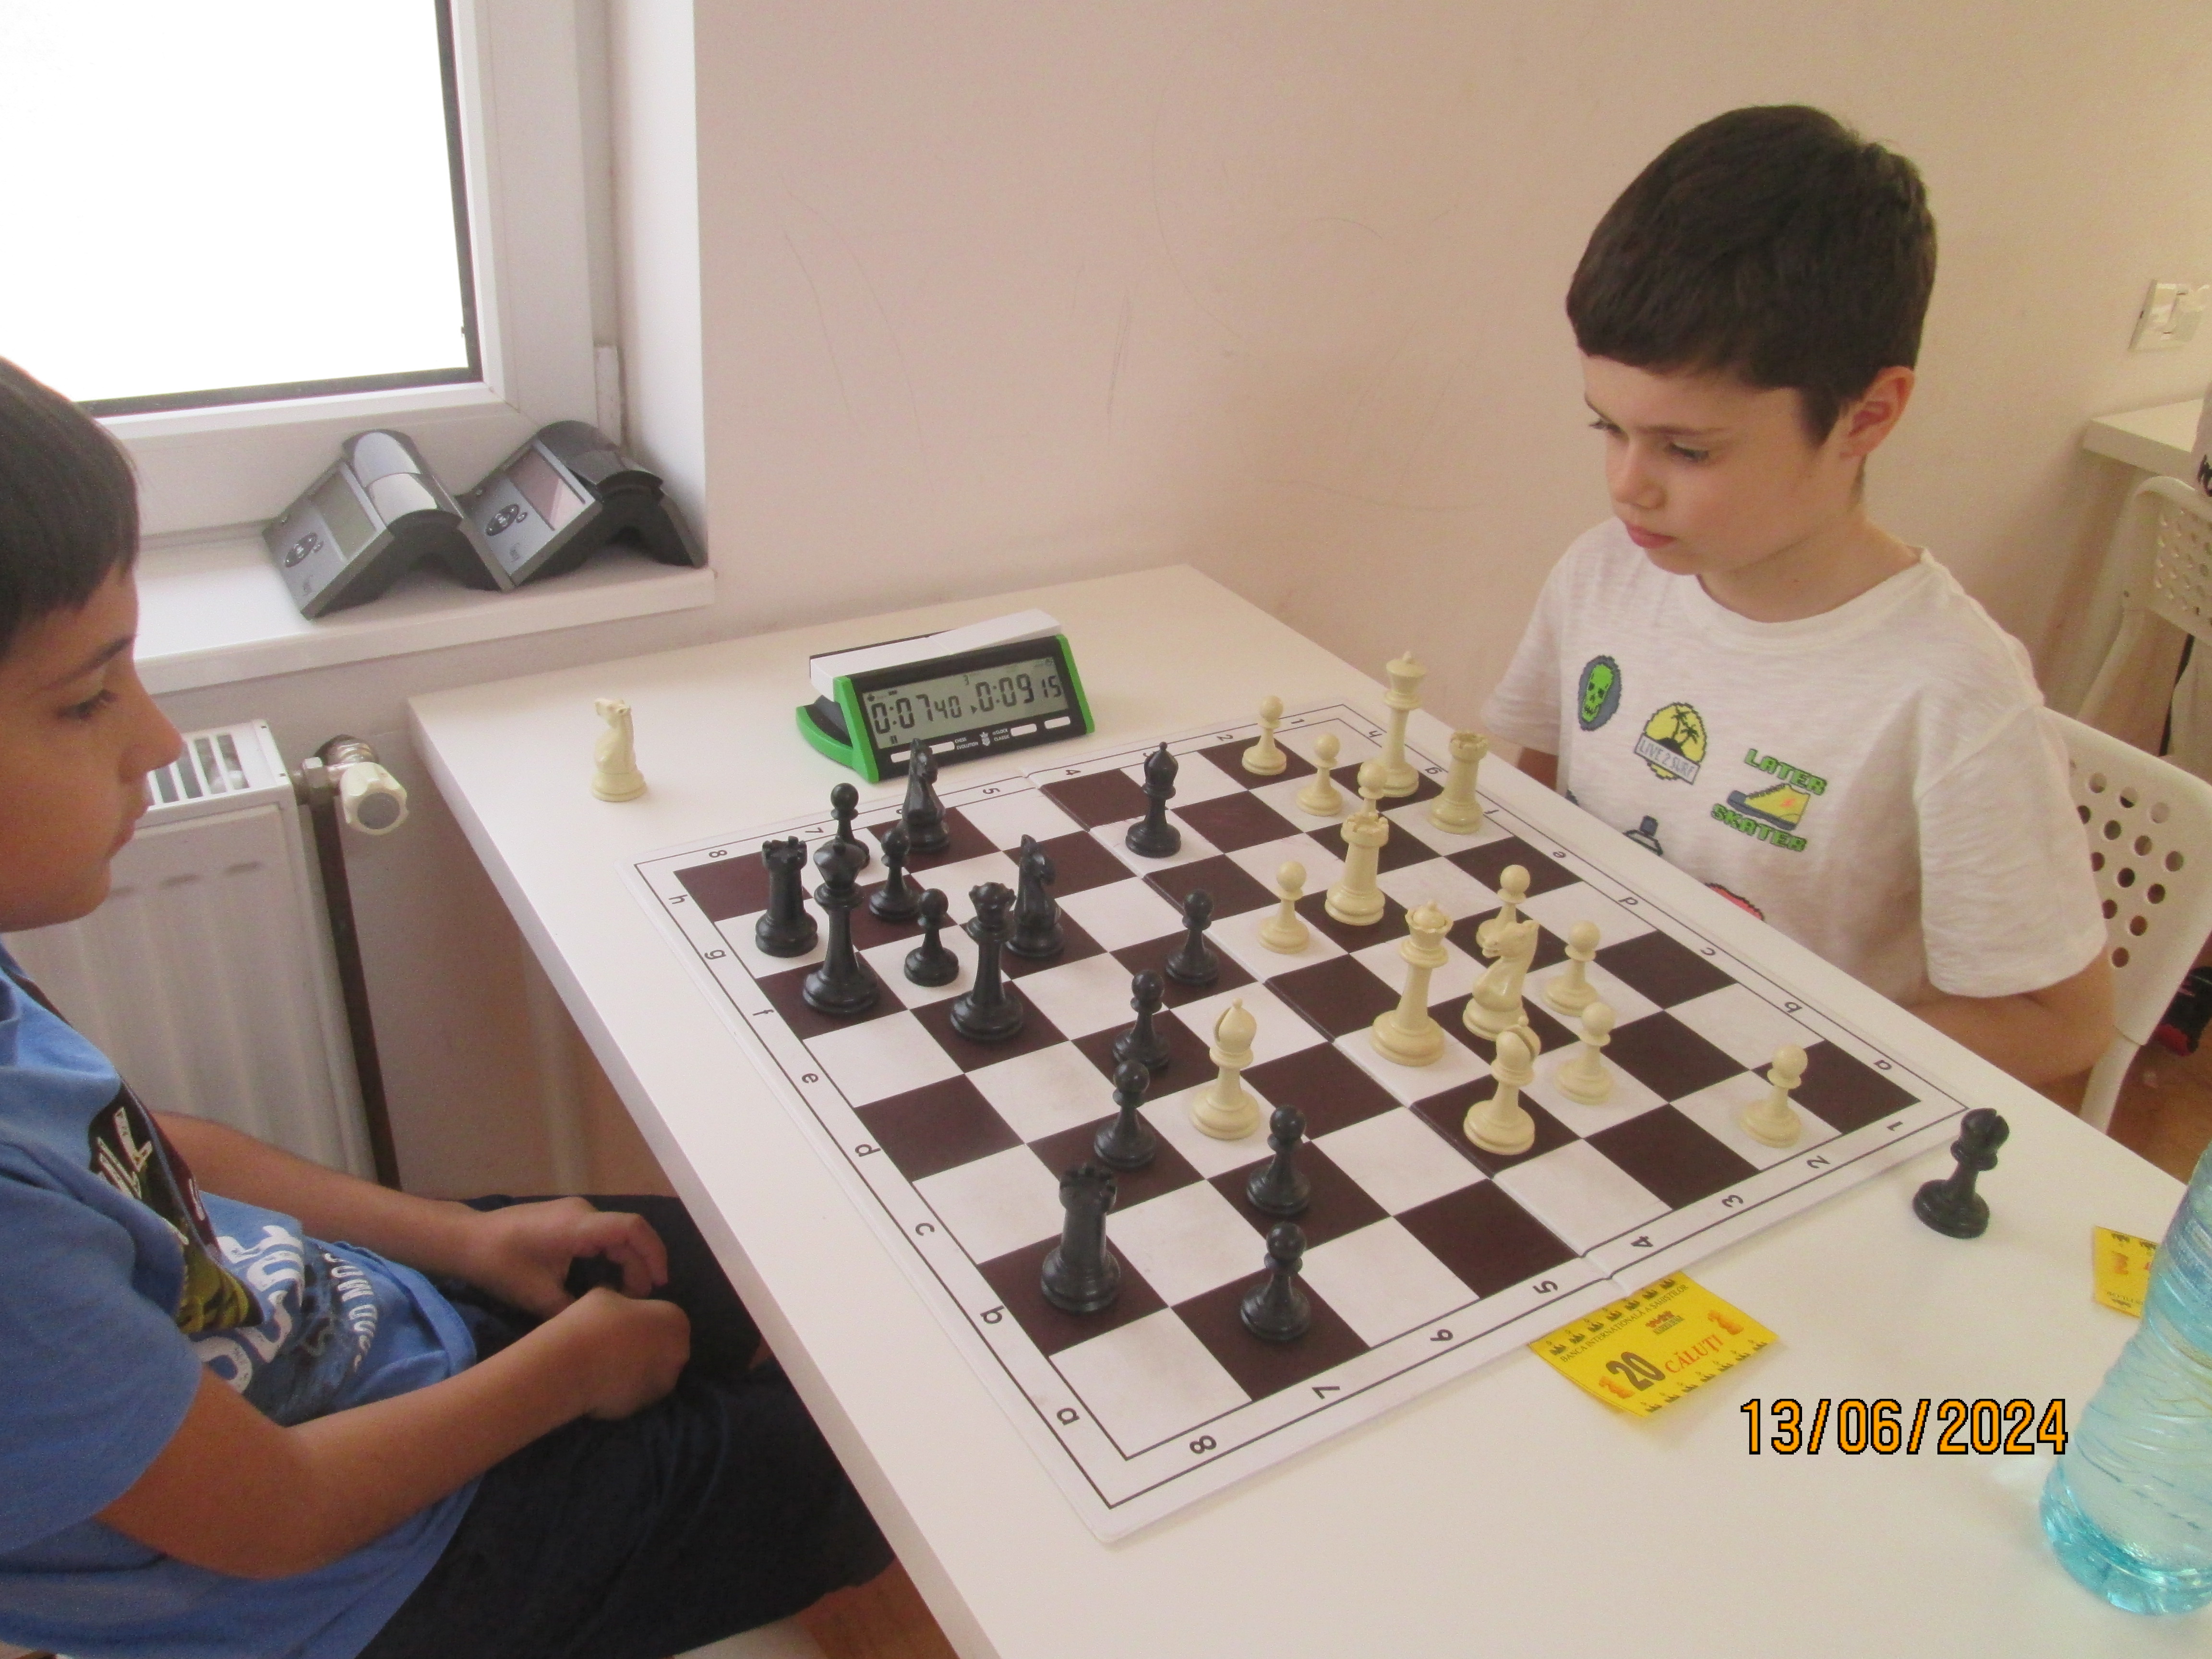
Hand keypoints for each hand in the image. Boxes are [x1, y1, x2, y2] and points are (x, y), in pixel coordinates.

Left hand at [456, 1197, 668, 1317]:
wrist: (466, 1240)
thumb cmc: (500, 1265)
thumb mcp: (538, 1296)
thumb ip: (574, 1309)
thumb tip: (602, 1322)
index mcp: (579, 1226)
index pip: (632, 1230)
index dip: (653, 1255)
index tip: (659, 1284)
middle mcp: (582, 1212)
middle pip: (628, 1233)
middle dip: (642, 1265)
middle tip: (642, 1299)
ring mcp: (574, 1212)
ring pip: (616, 1234)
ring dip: (627, 1261)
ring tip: (629, 1292)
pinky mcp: (566, 1218)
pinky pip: (601, 1233)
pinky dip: (611, 1255)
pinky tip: (608, 1278)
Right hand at [547, 1288, 690, 1419]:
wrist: (570, 1367)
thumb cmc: (592, 1322)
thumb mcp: (607, 1296)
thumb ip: (623, 1303)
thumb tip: (621, 1308)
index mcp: (676, 1320)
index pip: (664, 1319)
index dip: (642, 1321)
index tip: (622, 1323)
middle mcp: (679, 1353)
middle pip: (663, 1348)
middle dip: (644, 1347)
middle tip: (615, 1345)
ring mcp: (664, 1384)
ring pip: (652, 1373)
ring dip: (636, 1370)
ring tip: (606, 1365)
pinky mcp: (645, 1407)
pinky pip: (636, 1394)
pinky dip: (624, 1390)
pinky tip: (602, 1383)